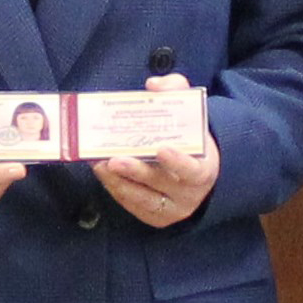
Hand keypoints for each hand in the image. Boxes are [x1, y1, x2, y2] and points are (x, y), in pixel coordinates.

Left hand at [92, 75, 221, 227]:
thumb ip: (175, 89)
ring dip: (118, 182)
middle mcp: (190, 193)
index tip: (161, 149)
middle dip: (135, 172)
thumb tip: (153, 85)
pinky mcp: (156, 217)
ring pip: (143, 199)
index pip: (193, 169)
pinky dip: (117, 189)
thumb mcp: (189, 107)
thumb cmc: (190, 134)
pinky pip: (134, 206)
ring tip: (98, 164)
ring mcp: (173, 209)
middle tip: (113, 160)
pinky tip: (103, 173)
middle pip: (160, 184)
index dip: (177, 161)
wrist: (199, 166)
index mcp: (204, 168)